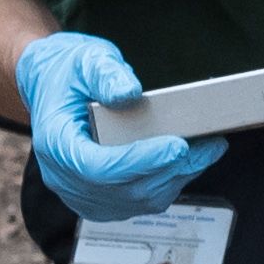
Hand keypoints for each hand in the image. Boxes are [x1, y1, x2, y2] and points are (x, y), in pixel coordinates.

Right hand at [12, 31, 224, 221]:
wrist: (53, 88)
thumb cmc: (70, 75)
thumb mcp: (87, 60)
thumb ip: (106, 74)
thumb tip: (128, 92)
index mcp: (56, 145)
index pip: (98, 168)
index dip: (140, 162)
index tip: (178, 147)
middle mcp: (65, 177)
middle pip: (124, 190)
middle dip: (171, 169)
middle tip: (210, 146)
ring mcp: (83, 194)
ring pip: (138, 201)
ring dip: (177, 178)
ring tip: (207, 151)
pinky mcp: (101, 200)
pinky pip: (140, 202)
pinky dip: (169, 184)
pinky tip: (189, 162)